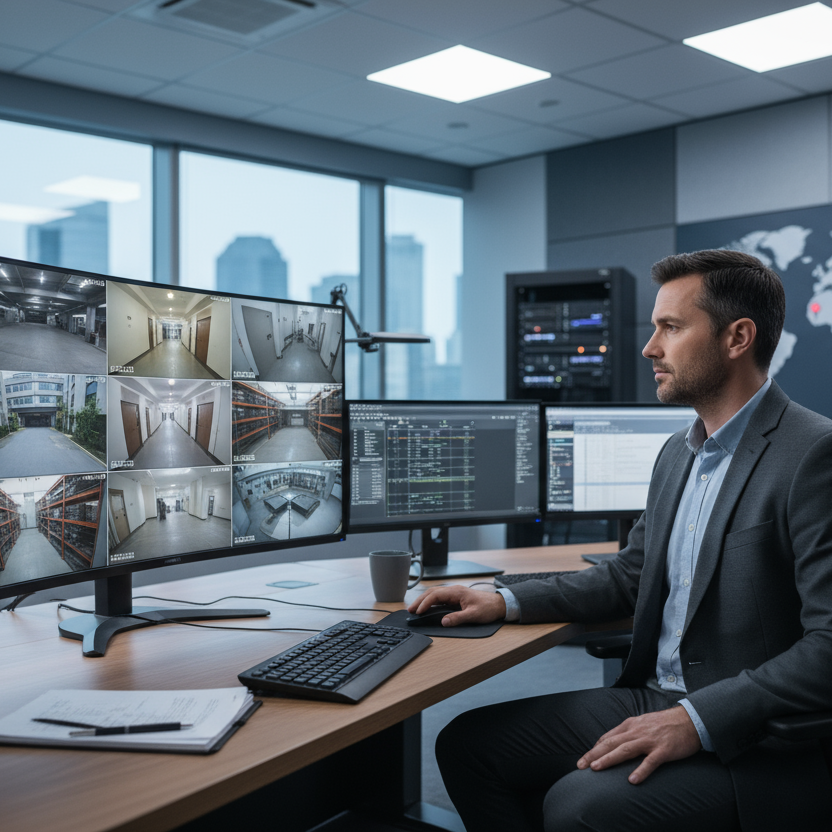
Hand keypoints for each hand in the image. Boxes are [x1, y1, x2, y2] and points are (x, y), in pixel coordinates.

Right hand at [407, 585, 505, 626]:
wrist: (499, 604)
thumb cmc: (488, 608)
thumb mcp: (474, 615)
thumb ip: (458, 618)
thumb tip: (444, 622)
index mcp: (457, 592)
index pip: (436, 595)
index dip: (425, 603)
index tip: (418, 611)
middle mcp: (454, 590)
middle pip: (432, 592)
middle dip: (420, 601)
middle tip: (411, 610)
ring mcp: (455, 594)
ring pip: (435, 594)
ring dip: (424, 601)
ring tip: (415, 609)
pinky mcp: (456, 598)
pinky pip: (440, 598)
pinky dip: (431, 602)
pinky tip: (427, 607)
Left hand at [577, 706, 701, 783]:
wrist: (689, 720)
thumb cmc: (664, 724)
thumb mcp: (642, 724)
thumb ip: (628, 733)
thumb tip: (612, 742)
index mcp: (630, 725)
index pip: (607, 738)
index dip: (594, 749)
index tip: (583, 760)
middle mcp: (636, 731)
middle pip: (611, 743)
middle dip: (594, 754)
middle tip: (580, 766)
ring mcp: (650, 740)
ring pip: (625, 750)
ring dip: (609, 759)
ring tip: (596, 769)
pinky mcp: (663, 750)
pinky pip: (651, 761)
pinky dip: (641, 770)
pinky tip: (632, 780)